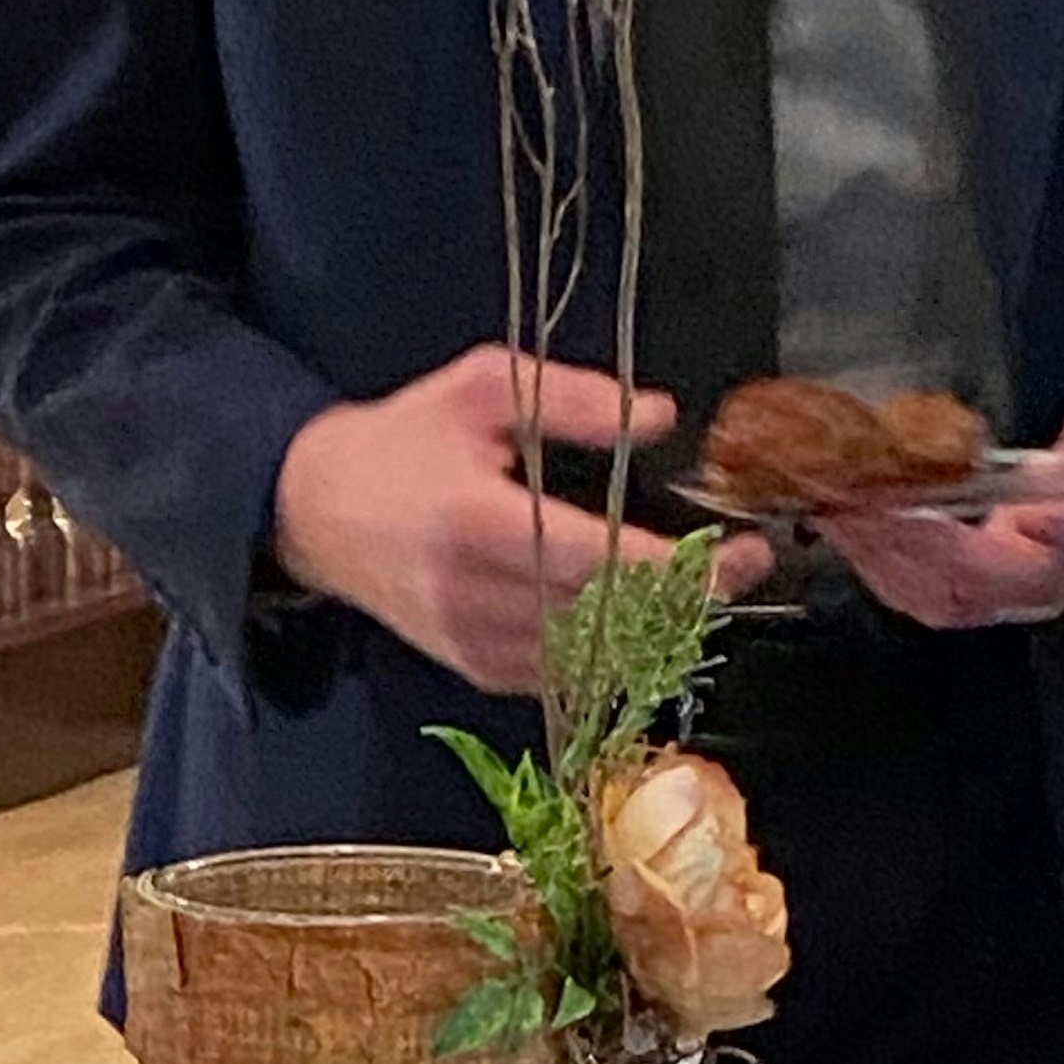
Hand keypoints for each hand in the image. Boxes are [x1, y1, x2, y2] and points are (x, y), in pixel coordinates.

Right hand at [270, 349, 761, 694]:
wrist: (317, 512)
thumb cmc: (405, 440)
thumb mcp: (483, 388)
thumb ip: (573, 400)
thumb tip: (663, 418)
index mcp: (479, 524)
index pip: (598, 562)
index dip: (675, 566)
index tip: (736, 548)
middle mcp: (479, 598)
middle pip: (610, 617)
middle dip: (689, 596)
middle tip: (746, 563)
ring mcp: (478, 644)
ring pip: (595, 655)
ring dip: (659, 626)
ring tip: (703, 585)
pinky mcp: (478, 670)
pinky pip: (566, 675)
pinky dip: (612, 650)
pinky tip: (644, 616)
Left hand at [818, 348, 1063, 630]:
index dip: (1048, 525)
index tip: (1017, 504)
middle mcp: (1058, 576)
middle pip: (985, 581)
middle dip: (921, 543)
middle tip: (871, 499)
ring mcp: (1013, 587)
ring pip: (941, 594)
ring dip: (883, 554)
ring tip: (840, 506)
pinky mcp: (976, 583)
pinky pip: (917, 588)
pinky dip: (873, 556)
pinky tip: (841, 517)